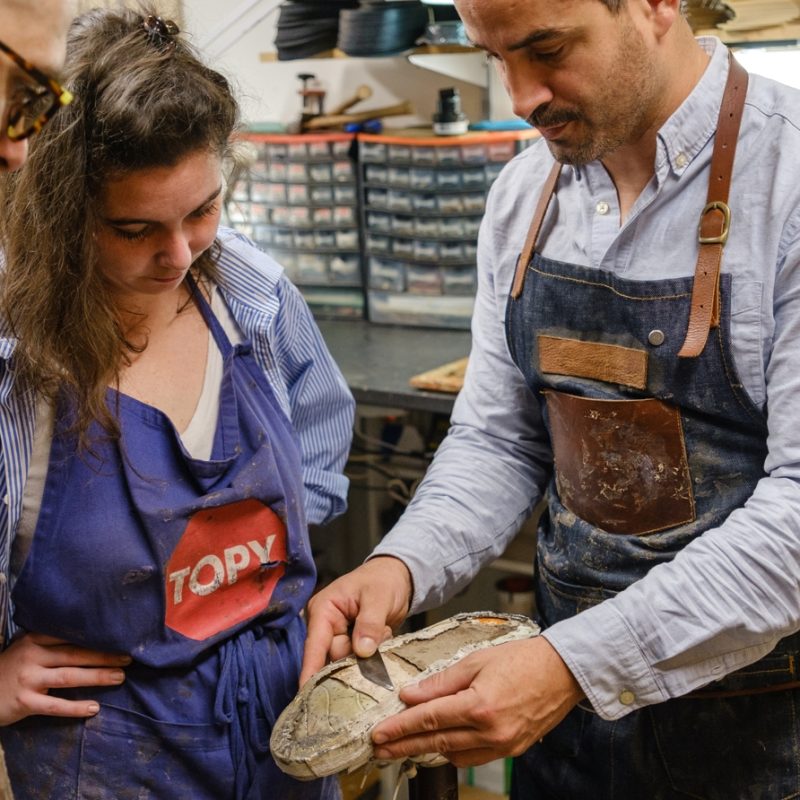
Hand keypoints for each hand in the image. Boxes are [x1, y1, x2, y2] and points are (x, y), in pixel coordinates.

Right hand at [0, 632, 131, 725]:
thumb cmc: (11, 668)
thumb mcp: (28, 648)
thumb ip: (52, 642)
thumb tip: (92, 638)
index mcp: (36, 640)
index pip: (71, 637)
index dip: (97, 638)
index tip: (121, 639)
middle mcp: (32, 656)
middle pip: (75, 655)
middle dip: (104, 657)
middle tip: (128, 659)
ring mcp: (27, 679)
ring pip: (69, 677)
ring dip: (97, 677)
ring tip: (119, 678)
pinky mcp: (23, 703)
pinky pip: (54, 706)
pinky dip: (75, 707)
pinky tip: (93, 708)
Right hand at [300, 556, 412, 685]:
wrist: (398, 578)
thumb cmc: (383, 580)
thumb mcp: (378, 597)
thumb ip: (370, 623)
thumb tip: (362, 651)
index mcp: (324, 610)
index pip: (315, 645)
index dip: (310, 670)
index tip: (305, 694)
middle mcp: (327, 626)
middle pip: (333, 658)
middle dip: (354, 661)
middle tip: (376, 649)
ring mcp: (341, 637)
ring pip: (349, 662)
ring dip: (369, 657)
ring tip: (384, 634)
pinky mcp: (355, 645)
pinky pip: (361, 661)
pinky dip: (375, 656)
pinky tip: (384, 638)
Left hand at [370, 636, 583, 766]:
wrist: (562, 671)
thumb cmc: (522, 659)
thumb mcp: (476, 661)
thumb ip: (440, 682)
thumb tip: (410, 694)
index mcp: (479, 706)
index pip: (429, 720)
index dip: (400, 728)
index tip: (379, 733)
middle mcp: (490, 732)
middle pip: (436, 743)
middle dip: (405, 746)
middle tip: (379, 749)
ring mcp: (502, 745)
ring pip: (454, 755)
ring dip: (428, 750)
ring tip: (405, 744)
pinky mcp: (512, 750)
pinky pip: (474, 758)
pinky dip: (455, 752)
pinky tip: (442, 743)